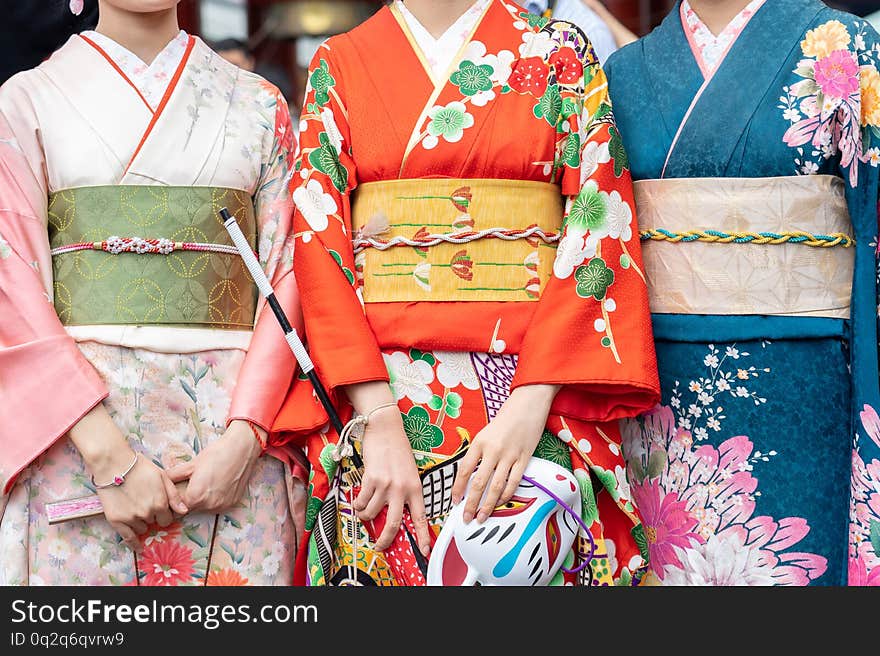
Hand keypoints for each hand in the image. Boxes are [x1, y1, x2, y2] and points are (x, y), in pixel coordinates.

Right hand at [69, 404, 186, 551]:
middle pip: (154, 522)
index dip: (164, 514)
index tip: (160, 509)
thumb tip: (184, 511)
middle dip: (152, 515)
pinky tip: (138, 548)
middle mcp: (147, 513)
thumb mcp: (162, 476)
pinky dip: (134, 544)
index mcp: (160, 503)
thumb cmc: (139, 467)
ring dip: (141, 522)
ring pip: (142, 528)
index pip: (167, 519)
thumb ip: (174, 495)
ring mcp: (131, 518)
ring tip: (134, 507)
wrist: (113, 464)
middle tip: (144, 503)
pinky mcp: (116, 520)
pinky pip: (128, 538)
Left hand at [165, 420, 262, 513]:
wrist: (242, 449)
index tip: (177, 491)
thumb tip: (162, 480)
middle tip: (192, 483)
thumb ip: (174, 475)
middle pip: (191, 508)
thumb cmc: (216, 453)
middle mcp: (209, 505)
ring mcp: (222, 506)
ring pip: (204, 508)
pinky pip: (217, 505)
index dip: (175, 499)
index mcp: (195, 496)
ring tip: (205, 482)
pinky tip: (216, 484)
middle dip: (188, 499)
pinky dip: (214, 498)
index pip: (178, 507)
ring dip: (201, 500)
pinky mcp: (232, 503)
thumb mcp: (192, 463)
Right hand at [351, 406, 431, 555]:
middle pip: (394, 524)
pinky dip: (358, 505)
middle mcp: (402, 488)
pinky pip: (361, 502)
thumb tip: (395, 513)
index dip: (423, 537)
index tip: (424, 550)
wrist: (385, 429)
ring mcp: (386, 484)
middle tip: (380, 545)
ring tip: (365, 510)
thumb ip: (405, 492)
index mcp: (415, 487)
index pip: (421, 517)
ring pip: (372, 514)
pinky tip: (360, 499)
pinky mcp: (371, 479)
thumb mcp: (409, 472)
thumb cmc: (397, 449)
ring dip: (365, 516)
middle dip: (385, 540)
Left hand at [451, 384, 559, 523]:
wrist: (528, 404)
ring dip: (488, 505)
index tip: (455, 501)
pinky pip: (514, 482)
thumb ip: (478, 453)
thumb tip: (470, 477)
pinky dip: (506, 496)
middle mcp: (493, 450)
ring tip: (482, 517)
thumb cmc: (506, 418)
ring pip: (496, 487)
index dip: (458, 489)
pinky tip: (500, 503)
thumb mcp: (485, 433)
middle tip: (466, 517)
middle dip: (471, 504)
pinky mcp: (524, 458)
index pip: (464, 470)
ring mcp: (509, 455)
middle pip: (478, 483)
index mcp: (479, 442)